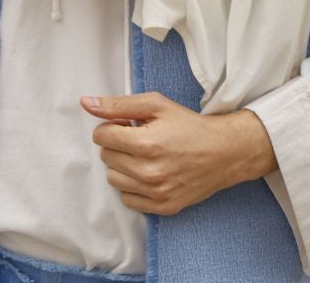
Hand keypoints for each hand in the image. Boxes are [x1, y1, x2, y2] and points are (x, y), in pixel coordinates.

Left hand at [81, 93, 276, 215]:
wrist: (224, 153)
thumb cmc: (188, 126)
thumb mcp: (156, 105)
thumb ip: (118, 104)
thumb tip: (86, 103)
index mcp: (146, 144)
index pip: (101, 136)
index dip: (112, 126)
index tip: (128, 125)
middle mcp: (149, 172)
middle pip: (106, 157)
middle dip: (118, 145)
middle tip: (140, 139)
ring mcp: (156, 193)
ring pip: (114, 179)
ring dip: (123, 166)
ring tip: (145, 156)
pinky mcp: (163, 207)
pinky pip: (128, 199)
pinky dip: (134, 186)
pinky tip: (150, 173)